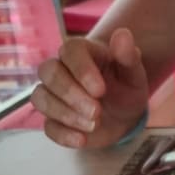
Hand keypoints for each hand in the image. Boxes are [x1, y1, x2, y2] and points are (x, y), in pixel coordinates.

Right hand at [32, 28, 149, 148]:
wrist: (124, 113)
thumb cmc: (125, 86)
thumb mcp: (134, 73)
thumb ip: (128, 56)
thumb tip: (123, 34)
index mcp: (80, 52)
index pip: (70, 52)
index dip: (81, 70)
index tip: (101, 90)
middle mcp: (61, 70)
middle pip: (48, 73)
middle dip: (71, 94)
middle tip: (97, 111)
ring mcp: (54, 95)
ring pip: (41, 98)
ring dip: (65, 114)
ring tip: (95, 125)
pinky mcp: (54, 119)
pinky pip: (47, 126)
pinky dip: (62, 134)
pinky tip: (82, 140)